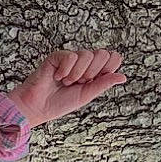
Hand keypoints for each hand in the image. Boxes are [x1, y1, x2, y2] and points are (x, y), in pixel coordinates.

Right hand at [6, 48, 124, 126]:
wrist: (37, 107)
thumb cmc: (59, 103)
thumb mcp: (86, 96)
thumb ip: (103, 84)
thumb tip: (123, 77)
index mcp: (94, 72)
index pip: (113, 58)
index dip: (109, 67)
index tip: (95, 81)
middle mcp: (84, 63)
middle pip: (103, 54)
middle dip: (93, 72)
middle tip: (79, 82)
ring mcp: (70, 59)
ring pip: (87, 55)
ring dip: (77, 73)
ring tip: (66, 82)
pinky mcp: (57, 56)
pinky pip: (71, 56)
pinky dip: (66, 70)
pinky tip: (57, 77)